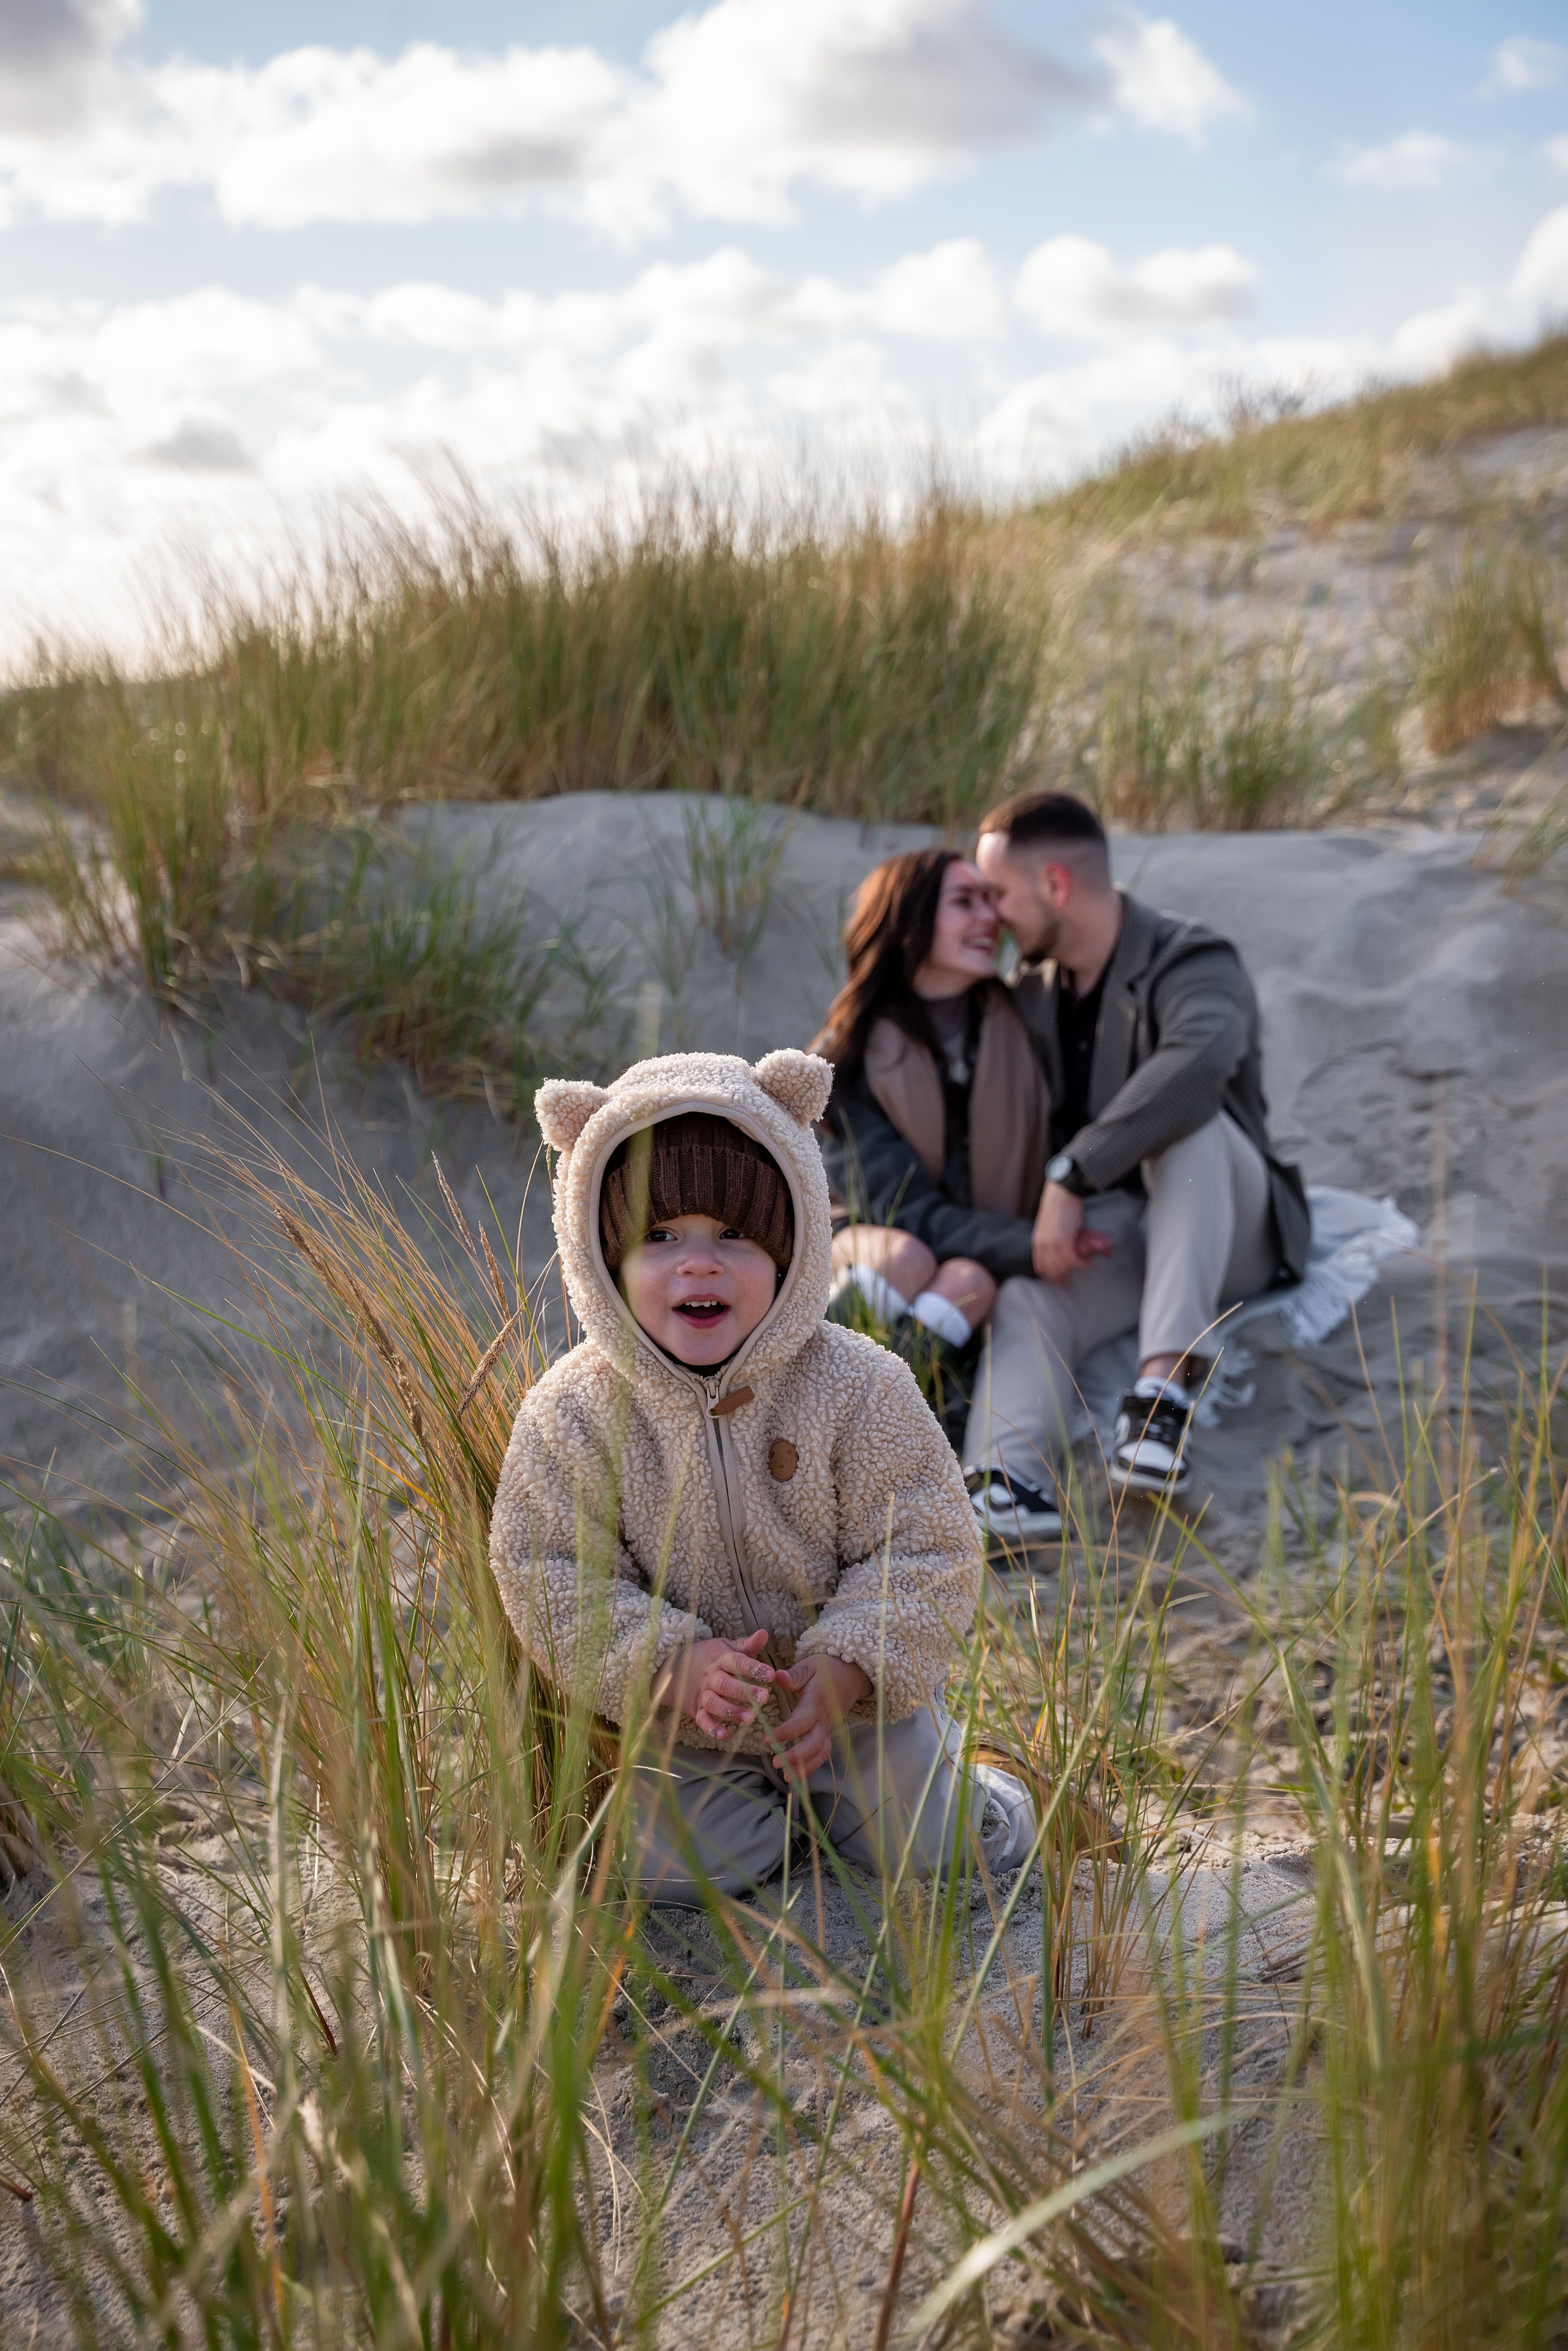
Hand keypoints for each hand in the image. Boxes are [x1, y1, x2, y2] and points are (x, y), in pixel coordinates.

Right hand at [660, 1629, 774, 1741]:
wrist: (674, 1668)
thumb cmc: (708, 1656)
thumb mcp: (725, 1646)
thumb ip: (746, 1644)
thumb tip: (764, 1633)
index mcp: (720, 1659)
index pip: (737, 1662)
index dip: (753, 1668)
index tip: (771, 1674)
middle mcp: (711, 1677)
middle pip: (726, 1684)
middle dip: (745, 1692)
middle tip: (765, 1697)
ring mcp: (702, 1694)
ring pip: (715, 1703)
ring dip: (731, 1711)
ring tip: (749, 1718)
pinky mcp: (696, 1709)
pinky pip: (702, 1719)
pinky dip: (711, 1728)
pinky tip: (724, 1735)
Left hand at [768, 1653, 871, 1781]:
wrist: (853, 1674)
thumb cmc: (827, 1668)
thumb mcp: (810, 1665)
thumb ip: (794, 1674)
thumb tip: (777, 1676)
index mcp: (816, 1703)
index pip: (801, 1722)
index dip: (784, 1732)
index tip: (766, 1738)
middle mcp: (824, 1719)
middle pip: (813, 1744)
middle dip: (796, 1757)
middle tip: (776, 1763)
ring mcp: (828, 1728)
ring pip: (820, 1752)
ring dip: (804, 1766)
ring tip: (785, 1776)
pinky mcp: (829, 1732)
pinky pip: (823, 1752)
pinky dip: (812, 1765)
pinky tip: (797, 1775)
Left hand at [1031, 1181, 1112, 1282]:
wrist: (1061, 1193)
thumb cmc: (1056, 1205)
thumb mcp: (1047, 1225)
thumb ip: (1049, 1238)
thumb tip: (1059, 1246)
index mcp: (1037, 1241)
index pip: (1039, 1266)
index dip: (1048, 1275)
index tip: (1058, 1278)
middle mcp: (1042, 1245)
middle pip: (1050, 1271)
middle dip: (1060, 1278)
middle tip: (1070, 1279)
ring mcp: (1052, 1245)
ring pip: (1061, 1268)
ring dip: (1072, 1271)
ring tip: (1082, 1267)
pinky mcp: (1064, 1242)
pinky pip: (1072, 1261)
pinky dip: (1081, 1265)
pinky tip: (1087, 1263)